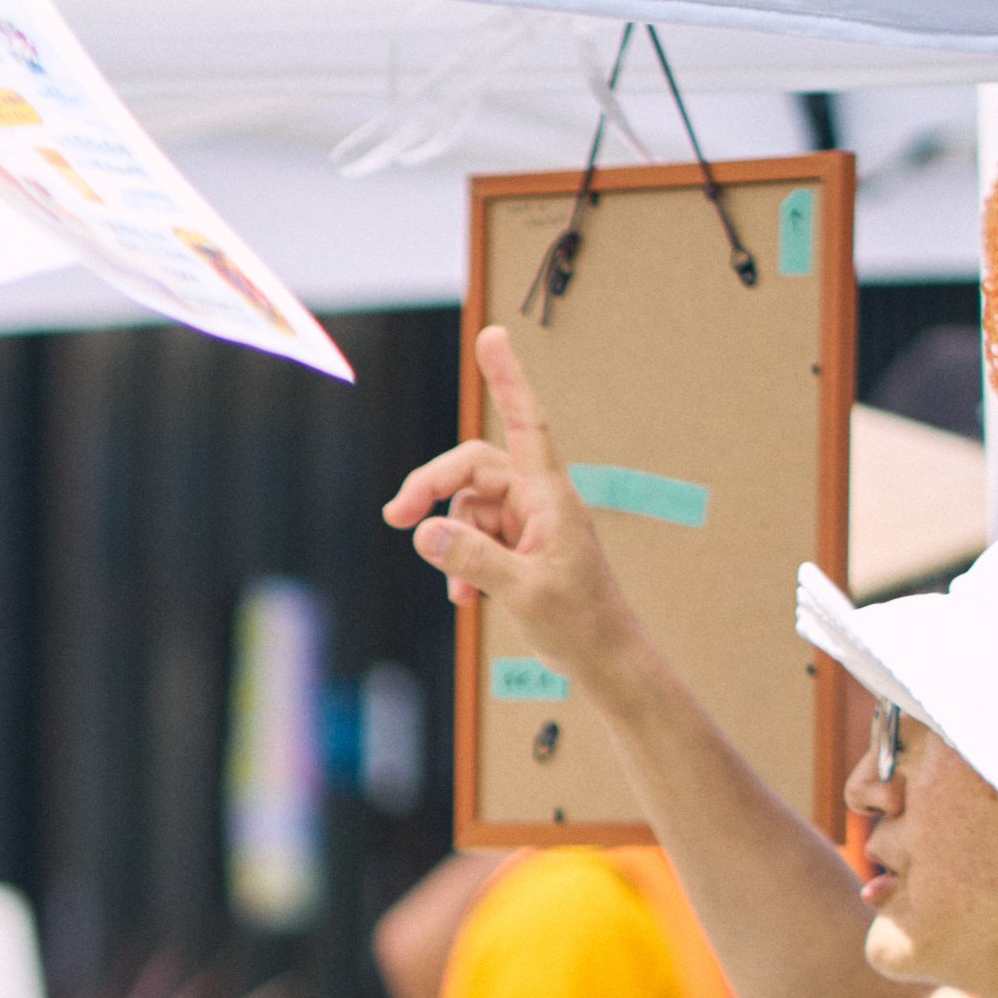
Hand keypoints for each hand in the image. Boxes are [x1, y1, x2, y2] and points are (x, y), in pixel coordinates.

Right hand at [381, 326, 638, 679]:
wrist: (604, 659)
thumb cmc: (578, 623)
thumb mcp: (522, 592)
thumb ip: (473, 559)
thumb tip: (422, 531)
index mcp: (550, 497)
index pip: (526, 423)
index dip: (508, 379)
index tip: (492, 337)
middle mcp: (538, 501)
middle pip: (473, 470)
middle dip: (432, 488)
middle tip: (393, 518)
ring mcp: (528, 525)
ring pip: (468, 510)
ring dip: (450, 543)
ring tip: (459, 591)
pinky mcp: (519, 549)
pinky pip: (474, 540)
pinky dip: (461, 564)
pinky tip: (466, 600)